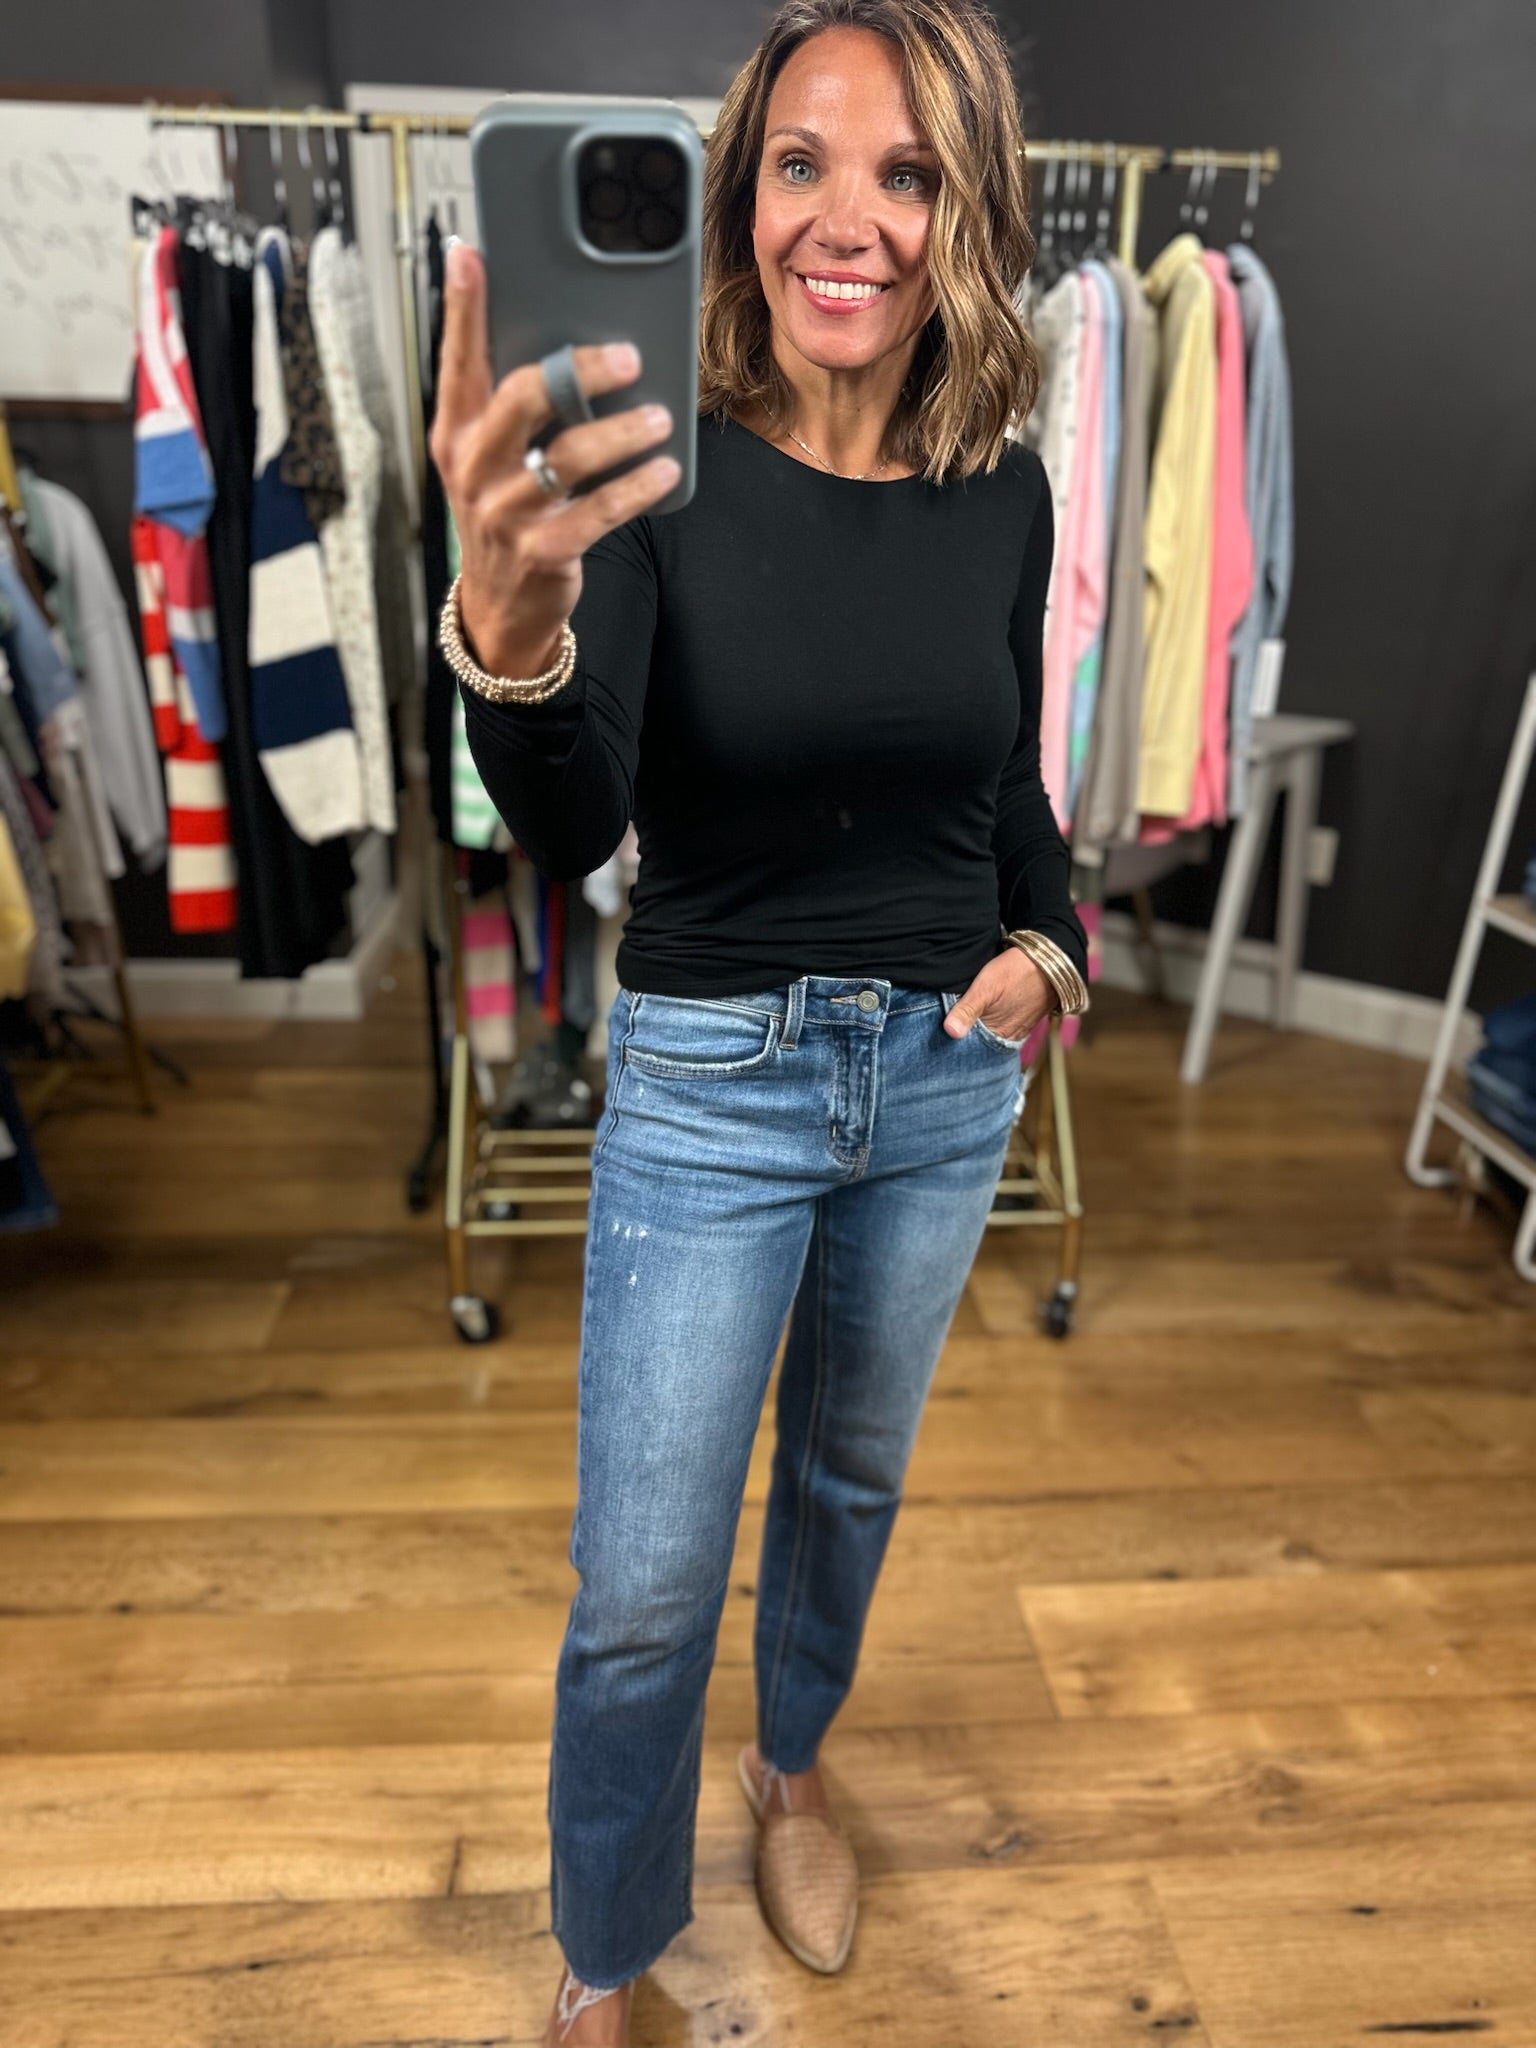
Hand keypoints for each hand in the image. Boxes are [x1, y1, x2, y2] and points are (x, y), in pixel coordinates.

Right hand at [429, 242, 680, 678]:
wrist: (503, 605)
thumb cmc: (508, 510)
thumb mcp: (492, 456)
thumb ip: (511, 404)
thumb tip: (563, 336)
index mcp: (455, 432)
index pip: (457, 359)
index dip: (462, 306)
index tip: (470, 254)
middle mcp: (473, 467)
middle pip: (521, 397)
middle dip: (577, 368)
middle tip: (626, 356)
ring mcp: (505, 512)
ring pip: (568, 455)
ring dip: (621, 432)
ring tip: (659, 417)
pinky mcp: (544, 550)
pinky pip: (599, 510)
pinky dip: (638, 486)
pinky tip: (665, 468)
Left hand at [944, 947, 1052, 1040]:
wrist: (1052, 960)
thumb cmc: (1017, 971)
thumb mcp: (986, 987)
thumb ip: (967, 1009)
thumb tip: (950, 1032)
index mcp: (999, 1034)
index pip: (970, 1046)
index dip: (955, 1036)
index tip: (942, 1028)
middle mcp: (1010, 1036)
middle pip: (981, 1040)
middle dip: (966, 1032)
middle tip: (950, 1018)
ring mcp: (1020, 1028)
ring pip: (992, 1032)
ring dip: (979, 1026)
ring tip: (966, 1013)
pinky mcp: (1026, 1018)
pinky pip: (1004, 1025)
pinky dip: (992, 1021)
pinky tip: (987, 1009)